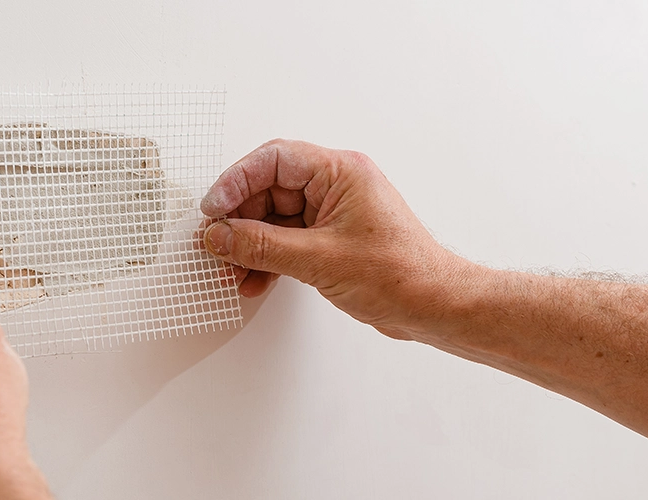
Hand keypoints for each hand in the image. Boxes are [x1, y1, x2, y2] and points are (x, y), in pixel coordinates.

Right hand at [201, 139, 480, 339]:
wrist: (434, 306)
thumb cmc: (400, 274)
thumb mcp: (319, 260)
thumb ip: (261, 246)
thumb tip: (220, 236)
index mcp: (340, 172)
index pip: (274, 160)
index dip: (236, 181)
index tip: (213, 209)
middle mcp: (337, 186)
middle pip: (269, 189)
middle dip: (240, 220)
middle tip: (216, 243)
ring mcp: (334, 213)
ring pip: (276, 218)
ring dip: (250, 244)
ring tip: (230, 269)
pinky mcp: (333, 239)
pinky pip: (288, 239)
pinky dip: (268, 258)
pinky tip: (254, 279)